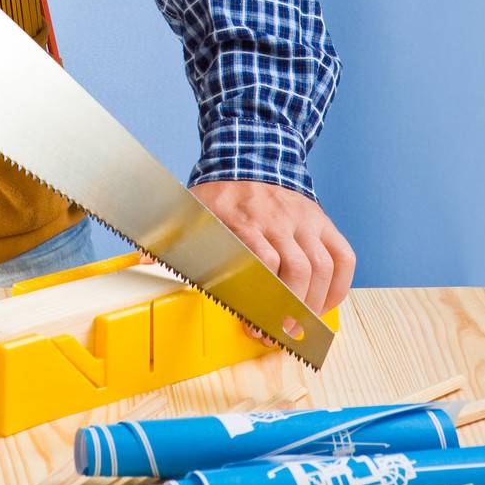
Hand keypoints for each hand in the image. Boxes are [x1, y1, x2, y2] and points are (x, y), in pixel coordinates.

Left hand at [140, 179, 355, 346]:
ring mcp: (303, 219)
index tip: (252, 325)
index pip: (260, 262)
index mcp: (241, 217)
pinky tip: (324, 305)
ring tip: (298, 328)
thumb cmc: (218, 192)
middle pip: (296, 271)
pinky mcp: (322, 221)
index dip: (260, 299)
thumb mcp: (188, 208)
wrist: (252, 149)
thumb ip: (169, 238)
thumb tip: (141, 263)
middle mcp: (277, 217)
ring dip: (313, 305)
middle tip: (276, 335)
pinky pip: (343, 257)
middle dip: (289, 311)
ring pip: (321, 268)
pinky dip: (339, 287)